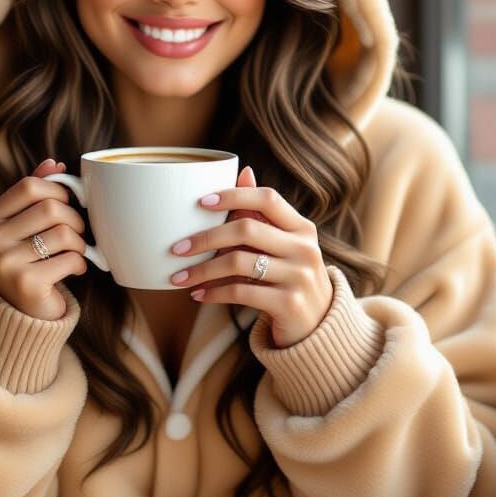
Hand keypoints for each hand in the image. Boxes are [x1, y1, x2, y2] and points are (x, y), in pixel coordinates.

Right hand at [0, 158, 88, 320]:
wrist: (21, 314)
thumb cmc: (27, 261)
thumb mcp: (24, 225)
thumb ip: (35, 194)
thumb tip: (54, 164)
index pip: (29, 186)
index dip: (57, 191)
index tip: (66, 204)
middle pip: (50, 208)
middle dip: (74, 219)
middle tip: (77, 232)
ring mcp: (5, 264)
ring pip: (63, 233)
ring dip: (79, 243)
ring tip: (75, 252)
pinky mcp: (26, 284)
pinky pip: (69, 259)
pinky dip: (80, 264)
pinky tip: (74, 270)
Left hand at [168, 165, 335, 347]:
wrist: (318, 325)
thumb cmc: (290, 277)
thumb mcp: (283, 244)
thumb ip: (262, 213)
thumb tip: (244, 171)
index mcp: (302, 228)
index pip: (267, 198)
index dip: (234, 195)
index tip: (201, 202)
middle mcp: (304, 249)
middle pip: (246, 229)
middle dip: (206, 238)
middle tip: (177, 248)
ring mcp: (299, 277)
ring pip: (239, 262)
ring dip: (202, 270)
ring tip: (179, 277)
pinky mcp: (288, 304)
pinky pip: (241, 292)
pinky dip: (214, 293)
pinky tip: (198, 295)